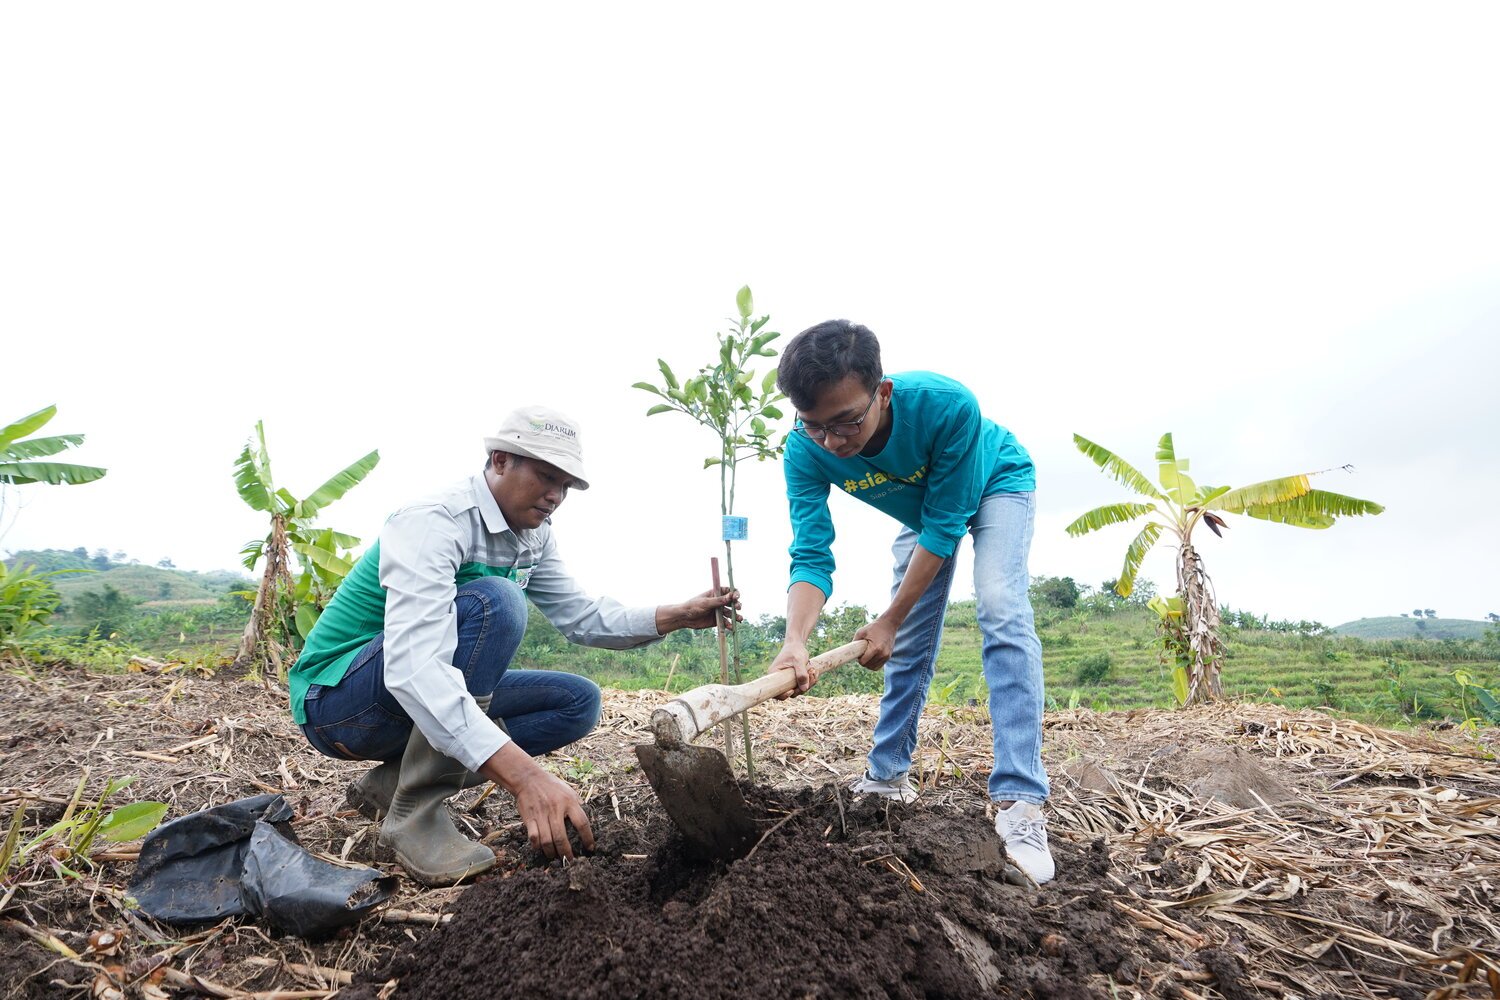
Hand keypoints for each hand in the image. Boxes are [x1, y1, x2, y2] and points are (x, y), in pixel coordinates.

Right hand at [483, 743, 594, 860]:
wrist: (528, 778)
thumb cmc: (551, 786)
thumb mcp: (569, 791)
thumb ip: (577, 805)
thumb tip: (586, 821)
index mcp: (569, 802)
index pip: (582, 823)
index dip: (588, 838)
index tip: (590, 848)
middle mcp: (556, 809)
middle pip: (561, 837)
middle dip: (567, 853)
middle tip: (570, 860)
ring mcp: (541, 814)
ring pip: (547, 841)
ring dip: (552, 852)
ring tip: (555, 857)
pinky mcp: (529, 818)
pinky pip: (533, 837)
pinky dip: (537, 846)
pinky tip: (541, 848)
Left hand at [661, 587, 741, 632]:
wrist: (684, 618)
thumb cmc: (693, 606)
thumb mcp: (706, 603)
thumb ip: (718, 601)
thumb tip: (731, 596)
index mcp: (716, 594)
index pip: (729, 591)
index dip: (735, 593)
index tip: (737, 597)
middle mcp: (719, 602)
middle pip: (732, 602)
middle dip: (737, 605)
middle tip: (738, 608)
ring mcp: (718, 611)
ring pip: (730, 613)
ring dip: (736, 616)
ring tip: (739, 619)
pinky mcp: (717, 621)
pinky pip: (725, 622)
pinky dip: (729, 624)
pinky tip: (731, 627)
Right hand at [769, 642, 812, 698]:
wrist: (797, 644)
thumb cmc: (795, 650)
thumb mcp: (798, 660)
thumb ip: (801, 673)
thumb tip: (804, 689)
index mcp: (774, 674)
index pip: (775, 692)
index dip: (783, 695)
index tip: (792, 690)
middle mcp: (779, 679)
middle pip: (790, 693)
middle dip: (802, 687)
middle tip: (811, 674)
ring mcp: (787, 680)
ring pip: (798, 690)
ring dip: (808, 683)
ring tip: (813, 670)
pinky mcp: (794, 680)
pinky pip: (802, 685)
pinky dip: (810, 681)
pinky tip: (814, 671)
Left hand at [854, 617, 897, 670]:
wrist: (889, 624)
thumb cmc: (874, 627)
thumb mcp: (861, 632)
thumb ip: (854, 642)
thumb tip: (849, 652)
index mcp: (875, 648)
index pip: (863, 662)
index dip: (859, 659)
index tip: (859, 653)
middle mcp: (882, 654)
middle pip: (868, 666)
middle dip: (863, 661)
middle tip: (862, 653)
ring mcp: (886, 656)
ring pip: (873, 668)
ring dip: (868, 664)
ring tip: (867, 655)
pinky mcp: (888, 657)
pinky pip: (879, 666)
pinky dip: (873, 664)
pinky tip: (871, 657)